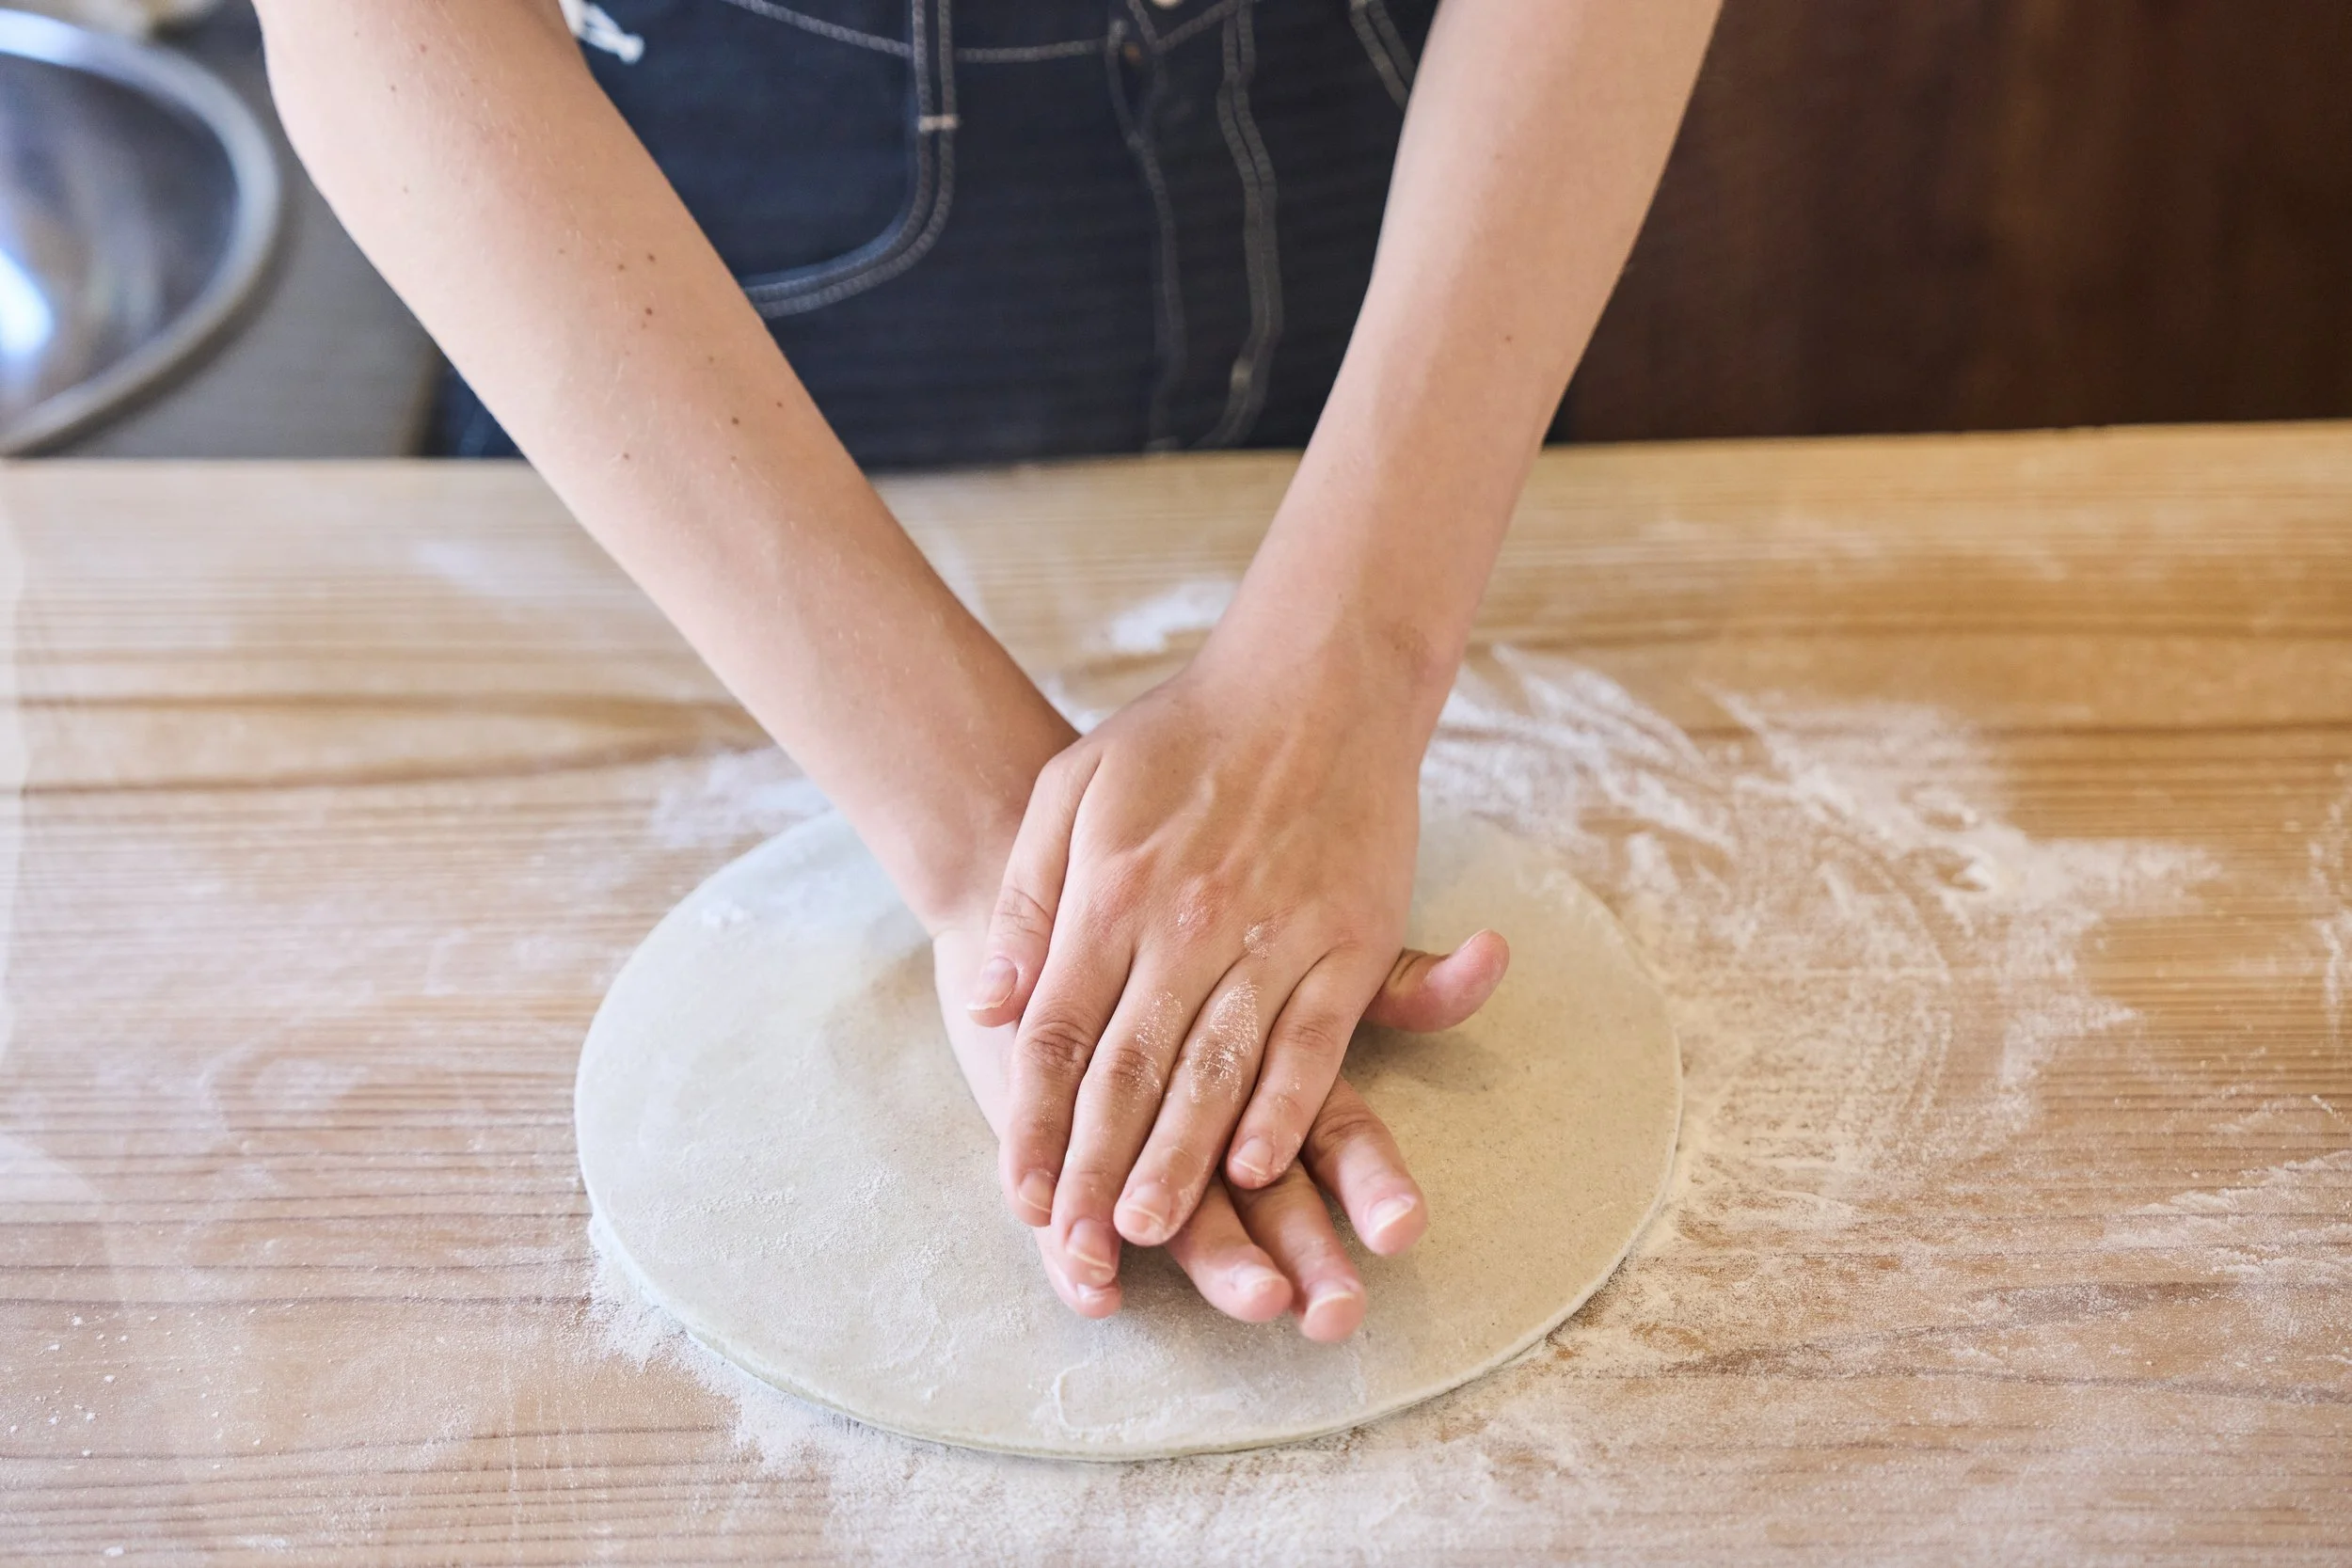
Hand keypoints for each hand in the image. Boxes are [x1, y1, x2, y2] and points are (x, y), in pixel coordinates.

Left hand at [964, 648, 1508, 1295]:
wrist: (1313, 681)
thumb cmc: (1180, 738)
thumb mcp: (1068, 792)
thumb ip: (1026, 899)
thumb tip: (985, 1001)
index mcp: (1112, 893)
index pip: (1058, 1032)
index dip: (1033, 1120)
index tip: (1015, 1194)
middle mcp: (1186, 925)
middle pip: (1130, 1069)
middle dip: (1095, 1166)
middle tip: (1070, 1246)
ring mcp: (1272, 936)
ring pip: (1217, 1070)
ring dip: (1180, 1159)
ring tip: (1146, 1230)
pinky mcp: (1347, 943)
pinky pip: (1312, 1042)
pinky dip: (1282, 1108)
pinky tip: (1258, 1167)